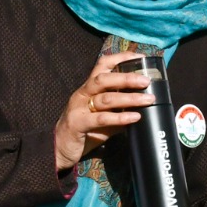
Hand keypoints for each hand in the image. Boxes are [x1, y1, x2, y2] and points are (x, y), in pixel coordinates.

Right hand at [54, 51, 153, 171]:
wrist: (59, 149)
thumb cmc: (84, 131)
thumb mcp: (104, 118)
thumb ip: (119, 111)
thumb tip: (143, 107)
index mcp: (89, 88)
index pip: (103, 65)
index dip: (121, 58)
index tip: (140, 57)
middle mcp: (83, 94)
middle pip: (104, 79)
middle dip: (127, 78)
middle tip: (146, 81)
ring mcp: (79, 108)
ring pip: (105, 98)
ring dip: (129, 98)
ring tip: (147, 99)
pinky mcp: (78, 124)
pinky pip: (101, 119)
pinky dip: (119, 118)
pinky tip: (134, 117)